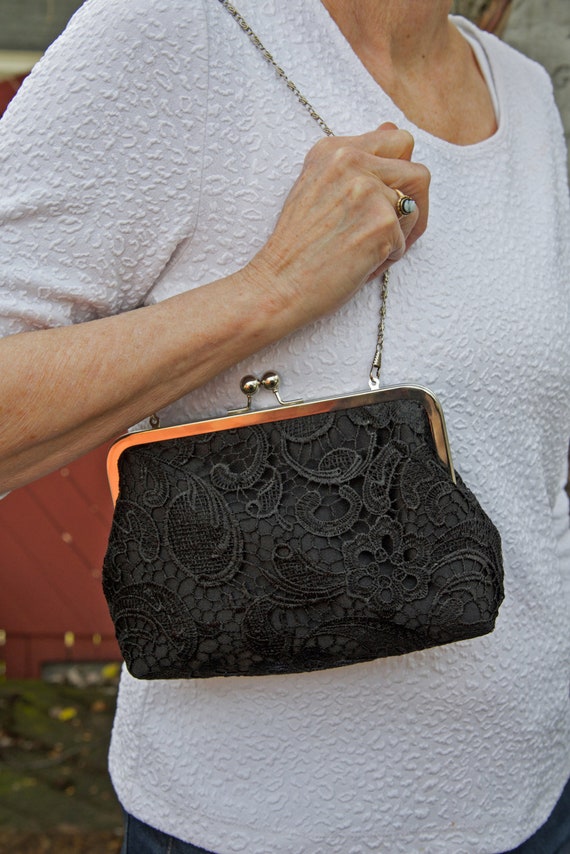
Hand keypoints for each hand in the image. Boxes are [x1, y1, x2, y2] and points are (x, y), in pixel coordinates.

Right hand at [248, 123, 429, 323]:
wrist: (277, 284)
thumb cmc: (296, 246)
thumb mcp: (317, 187)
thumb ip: (356, 160)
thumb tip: (392, 128)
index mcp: (333, 150)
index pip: (397, 142)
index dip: (401, 174)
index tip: (388, 198)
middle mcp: (350, 161)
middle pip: (418, 173)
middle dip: (414, 204)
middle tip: (394, 230)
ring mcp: (367, 190)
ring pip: (415, 208)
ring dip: (400, 234)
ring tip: (367, 250)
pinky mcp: (381, 222)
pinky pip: (405, 241)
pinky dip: (388, 258)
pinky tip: (359, 265)